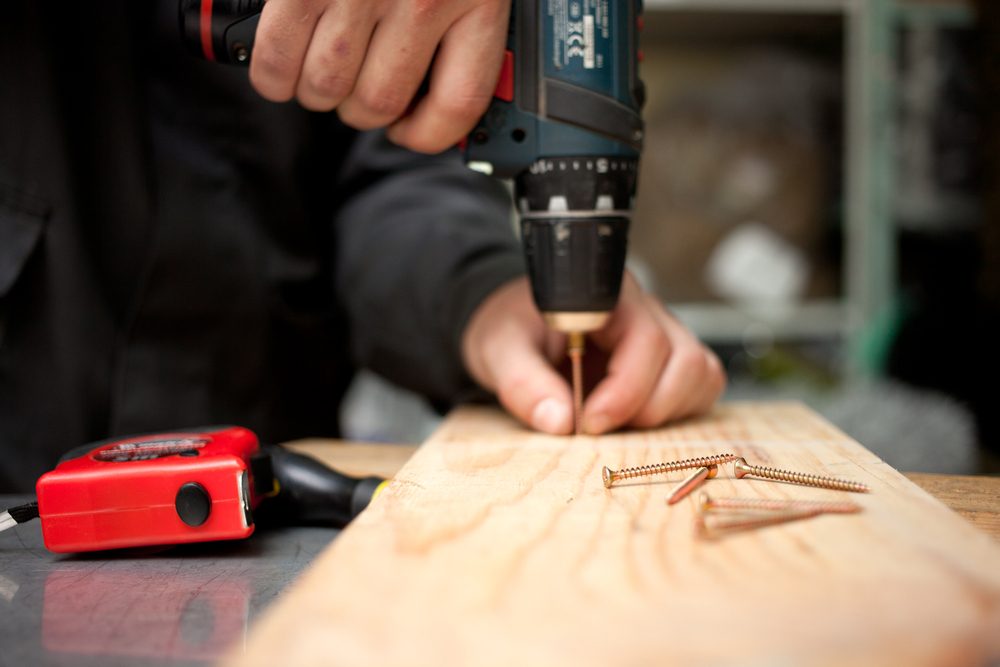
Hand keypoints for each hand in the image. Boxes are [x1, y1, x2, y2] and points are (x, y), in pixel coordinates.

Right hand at [249, 0, 509, 152]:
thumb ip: (464, 22)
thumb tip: (437, 94)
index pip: (458, 106)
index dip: (427, 134)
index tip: (410, 131)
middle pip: (382, 103)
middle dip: (362, 109)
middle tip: (355, 87)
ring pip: (330, 87)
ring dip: (318, 92)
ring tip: (320, 72)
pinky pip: (280, 57)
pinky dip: (272, 75)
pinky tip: (279, 70)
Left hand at [462, 275, 726, 434]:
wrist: (518, 326)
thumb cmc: (512, 327)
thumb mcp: (498, 348)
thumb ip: (521, 381)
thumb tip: (559, 422)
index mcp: (606, 294)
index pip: (646, 339)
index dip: (625, 390)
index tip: (588, 422)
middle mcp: (645, 308)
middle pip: (682, 361)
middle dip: (642, 408)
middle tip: (594, 426)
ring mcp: (665, 333)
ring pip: (700, 373)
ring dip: (664, 411)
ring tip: (615, 419)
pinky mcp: (671, 360)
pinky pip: (702, 384)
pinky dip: (676, 410)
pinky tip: (634, 415)